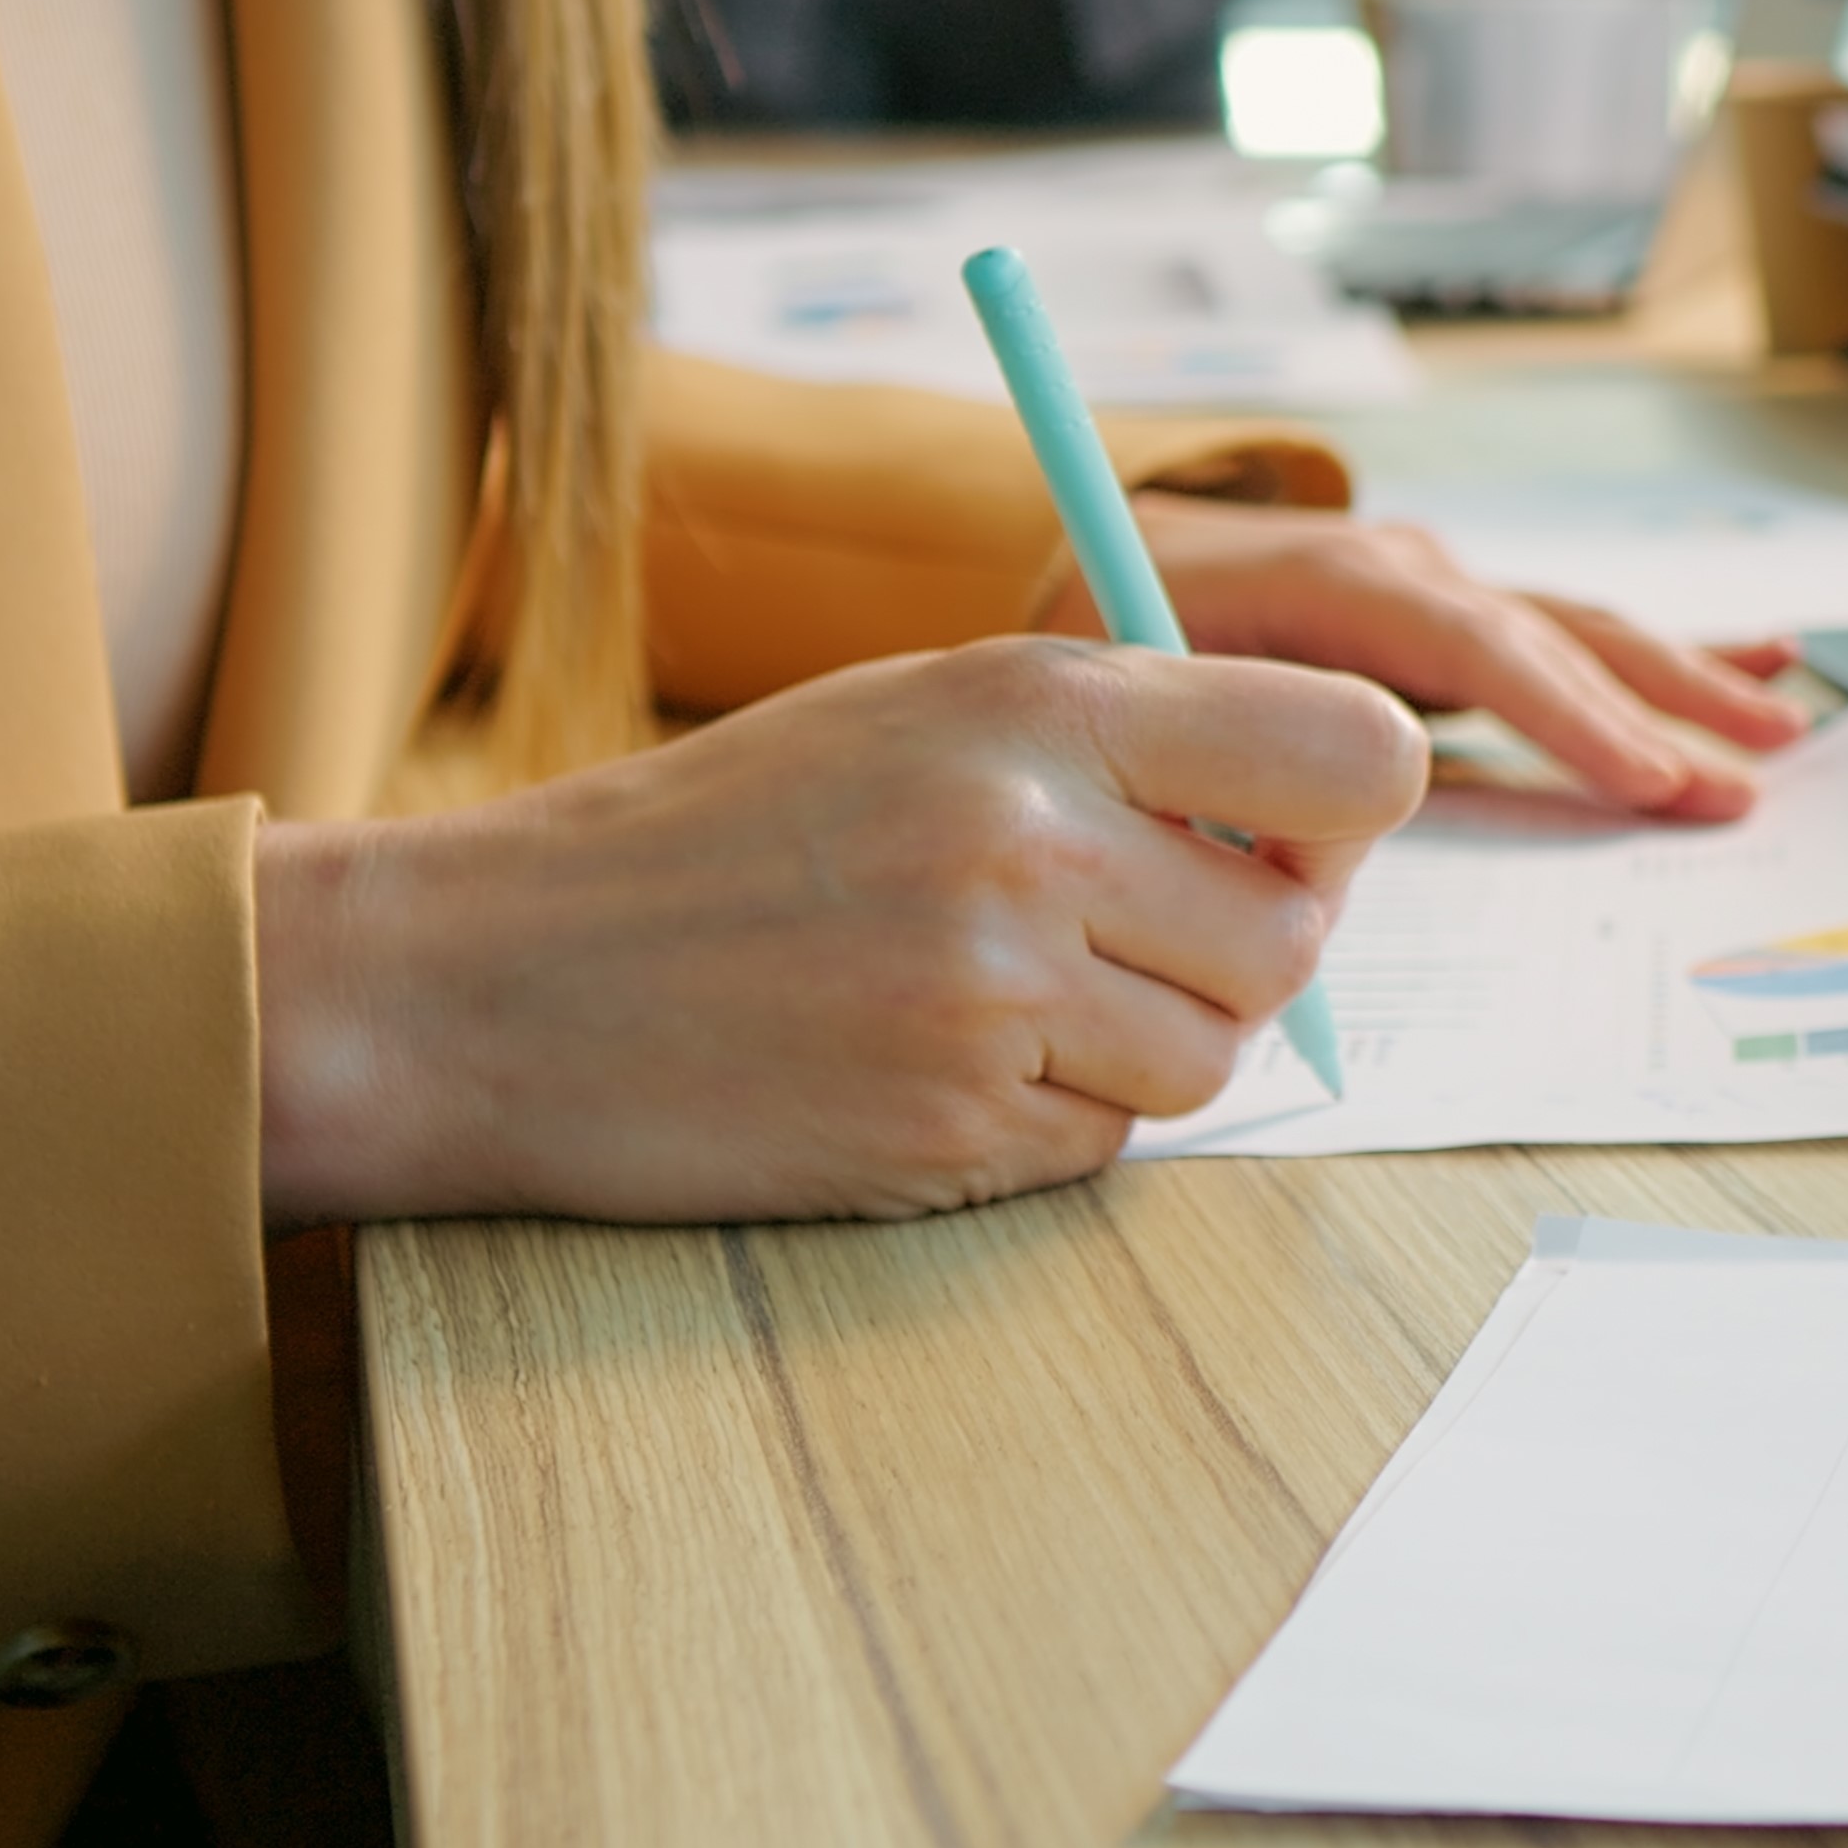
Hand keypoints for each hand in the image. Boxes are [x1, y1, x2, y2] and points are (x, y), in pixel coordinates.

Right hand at [254, 637, 1423, 1228]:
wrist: (488, 980)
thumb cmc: (717, 837)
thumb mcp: (919, 714)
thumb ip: (1119, 746)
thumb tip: (1323, 829)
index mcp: (1043, 701)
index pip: (1360, 755)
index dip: (1349, 817)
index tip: (1286, 839)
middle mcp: (1036, 838)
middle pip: (1291, 938)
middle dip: (1231, 955)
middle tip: (1107, 940)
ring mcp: (996, 994)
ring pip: (1211, 1060)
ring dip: (1135, 1051)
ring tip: (987, 1000)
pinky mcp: (953, 1131)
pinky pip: (1105, 1146)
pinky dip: (1045, 1123)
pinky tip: (922, 1068)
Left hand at [1090, 499, 1808, 822]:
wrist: (1078, 550)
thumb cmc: (1096, 638)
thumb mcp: (1127, 702)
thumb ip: (1211, 775)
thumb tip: (1298, 868)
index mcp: (1327, 582)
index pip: (1472, 647)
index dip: (1564, 715)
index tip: (1644, 783)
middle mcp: (1399, 568)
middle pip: (1550, 637)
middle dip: (1656, 708)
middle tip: (1743, 780)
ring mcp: (1433, 584)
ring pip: (1577, 631)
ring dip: (1681, 680)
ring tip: (1779, 723)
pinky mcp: (1449, 614)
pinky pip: (1566, 635)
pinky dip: (1660, 656)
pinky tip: (1760, 661)